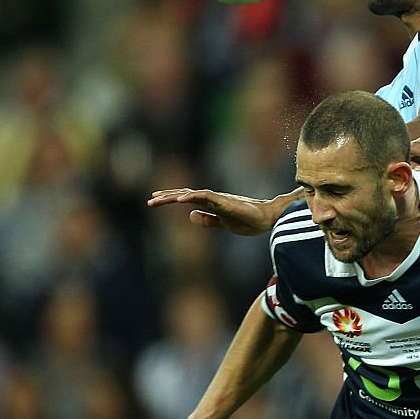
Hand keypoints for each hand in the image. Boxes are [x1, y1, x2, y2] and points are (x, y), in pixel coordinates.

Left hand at [147, 187, 302, 235]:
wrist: (268, 220)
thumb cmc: (251, 222)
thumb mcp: (224, 224)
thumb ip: (208, 220)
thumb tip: (190, 216)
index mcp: (213, 205)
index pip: (189, 199)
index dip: (172, 198)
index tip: (156, 199)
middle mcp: (214, 199)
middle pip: (187, 195)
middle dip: (168, 197)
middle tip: (150, 200)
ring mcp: (219, 199)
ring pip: (192, 194)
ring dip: (174, 196)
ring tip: (158, 200)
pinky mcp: (225, 201)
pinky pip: (206, 196)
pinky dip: (192, 197)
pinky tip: (180, 201)